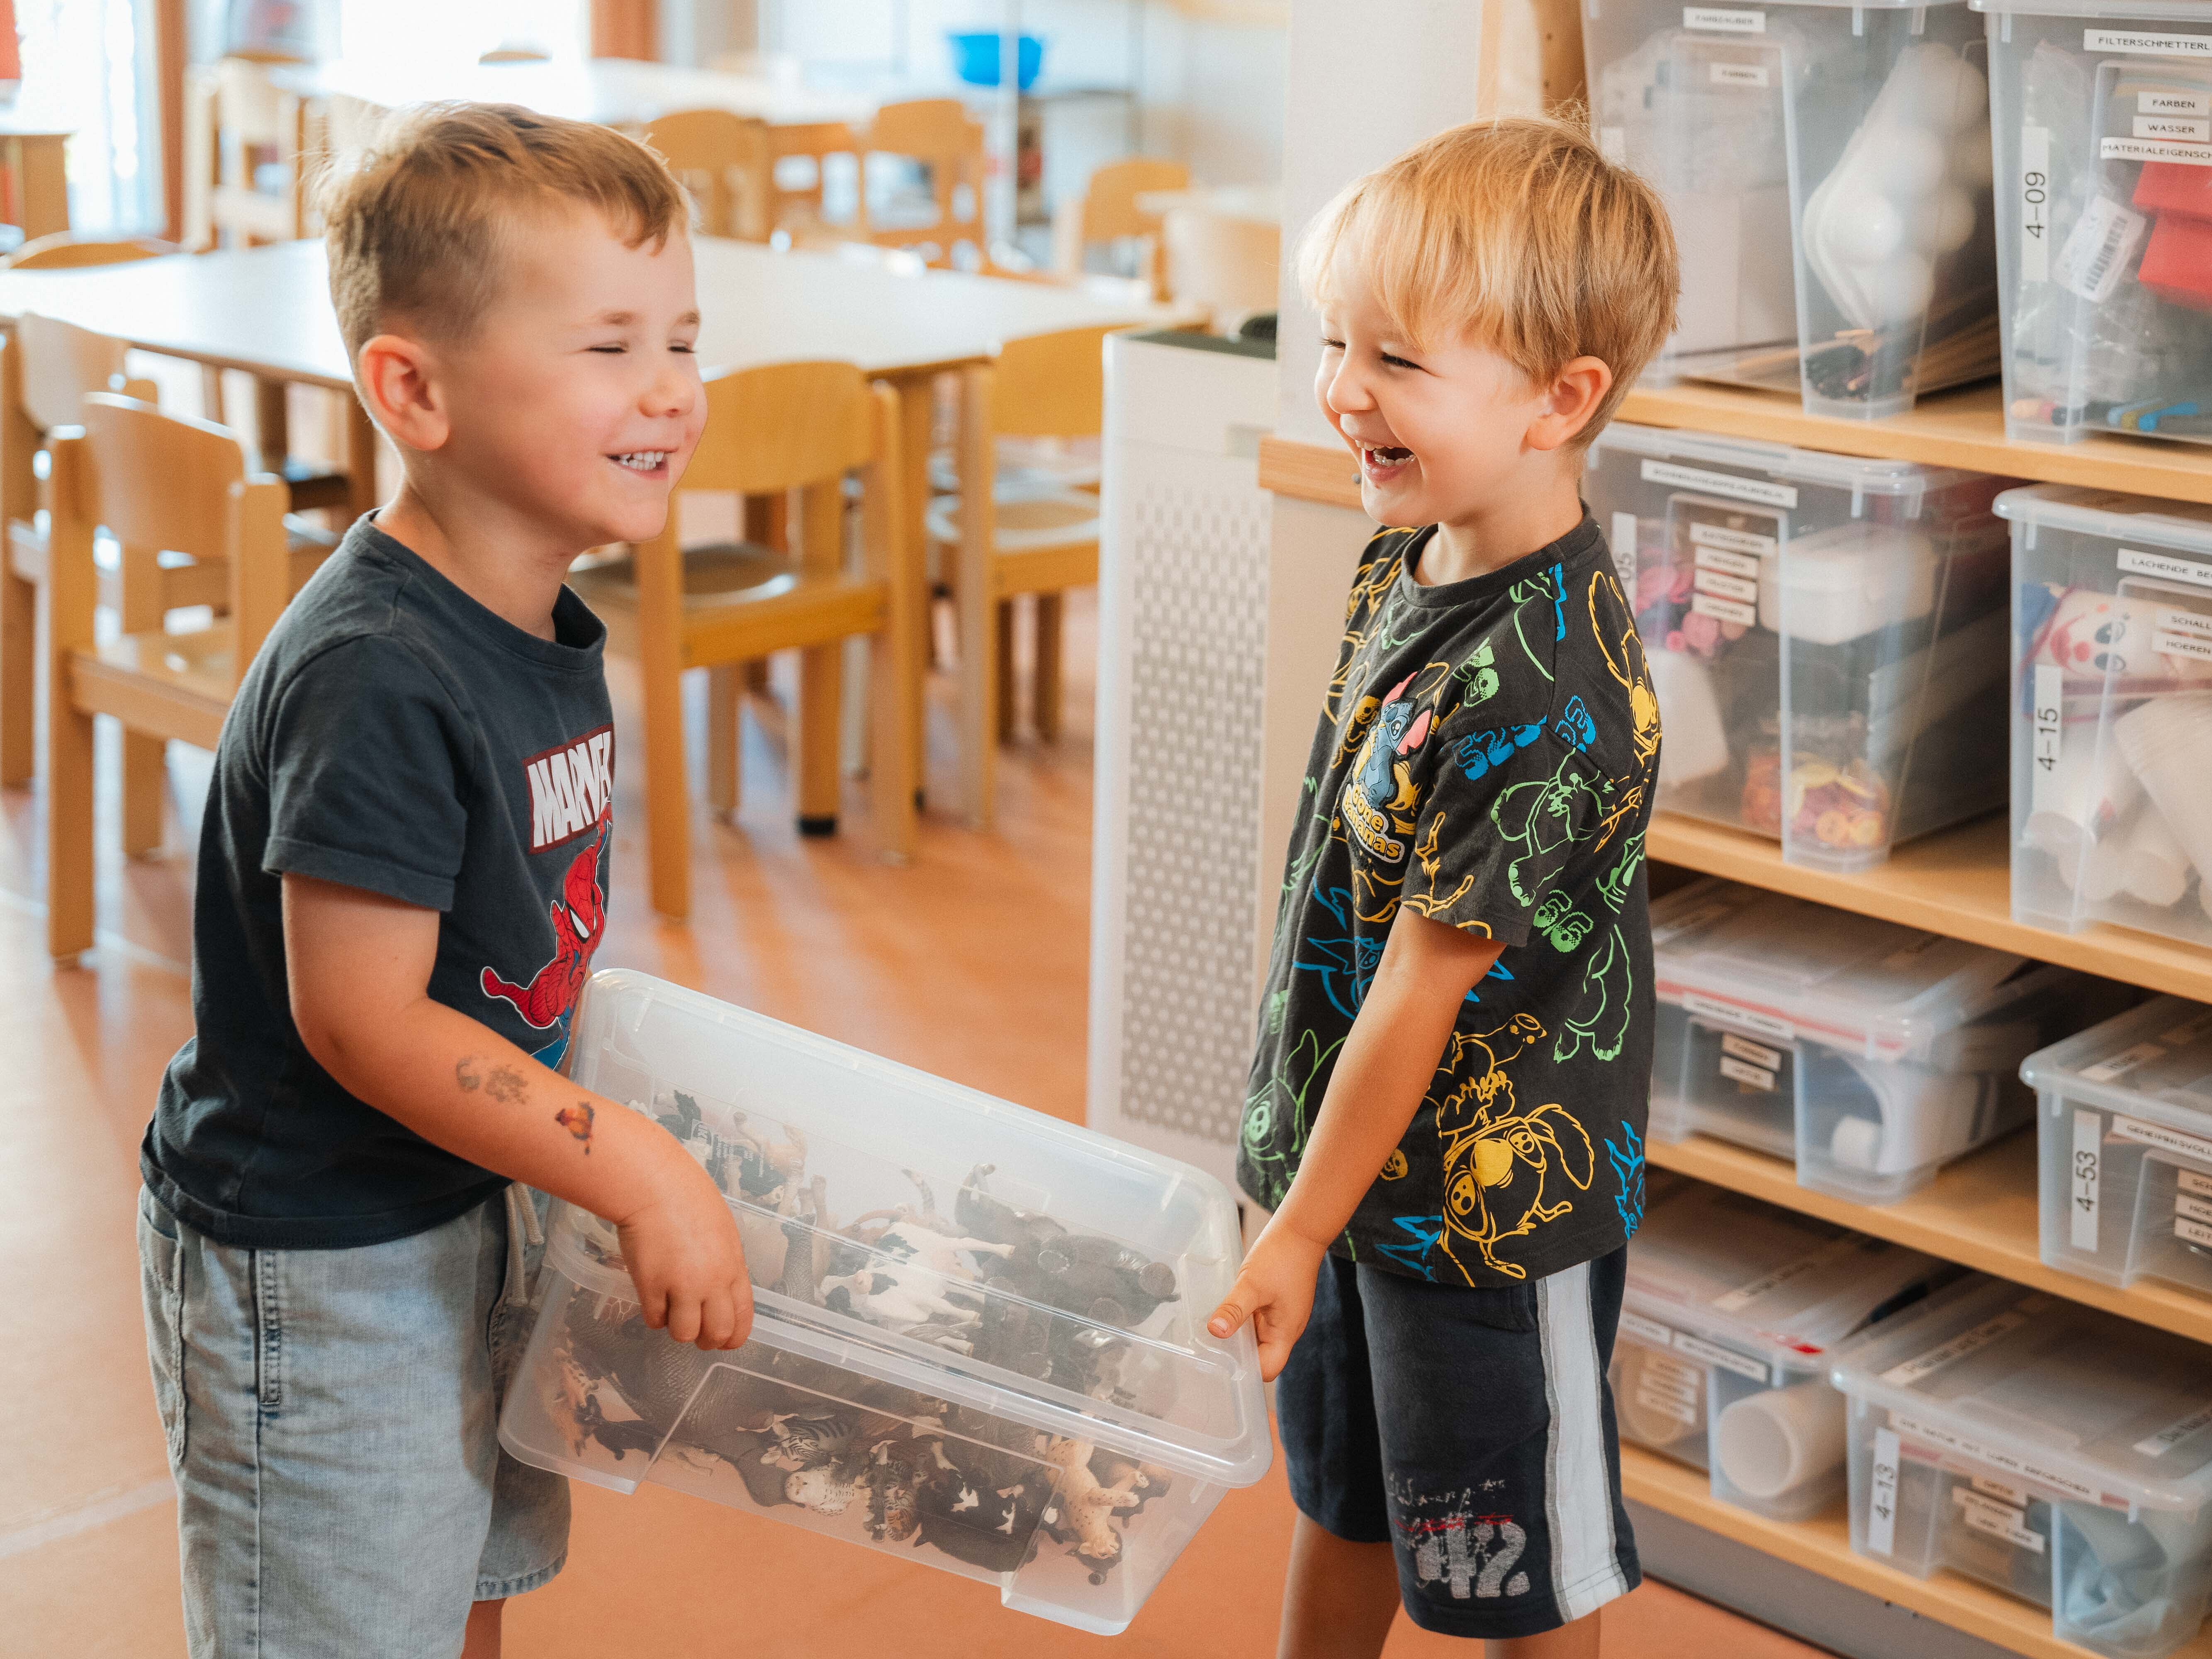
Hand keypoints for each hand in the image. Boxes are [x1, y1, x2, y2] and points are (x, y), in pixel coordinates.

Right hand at [614, 1150, 753, 1351]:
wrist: (656, 1187)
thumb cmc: (688, 1199)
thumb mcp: (722, 1232)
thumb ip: (724, 1263)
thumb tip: (718, 1289)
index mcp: (734, 1266)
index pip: (743, 1317)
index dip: (733, 1336)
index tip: (724, 1340)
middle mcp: (713, 1282)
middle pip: (717, 1333)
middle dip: (705, 1339)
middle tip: (693, 1329)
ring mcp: (682, 1286)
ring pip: (684, 1334)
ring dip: (676, 1327)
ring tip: (669, 1309)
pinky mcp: (652, 1287)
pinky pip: (654, 1320)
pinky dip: (653, 1314)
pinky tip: (651, 1296)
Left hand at [1206, 1220, 1327, 1381]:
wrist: (1300, 1231)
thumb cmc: (1281, 1257)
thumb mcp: (1251, 1284)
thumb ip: (1234, 1309)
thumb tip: (1215, 1331)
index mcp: (1286, 1332)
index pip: (1266, 1369)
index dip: (1245, 1370)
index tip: (1221, 1359)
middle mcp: (1287, 1330)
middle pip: (1262, 1357)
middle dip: (1239, 1353)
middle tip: (1212, 1340)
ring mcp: (1283, 1317)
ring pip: (1259, 1339)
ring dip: (1240, 1334)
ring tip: (1218, 1323)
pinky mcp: (1278, 1305)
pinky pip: (1259, 1322)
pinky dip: (1245, 1319)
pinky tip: (1230, 1308)